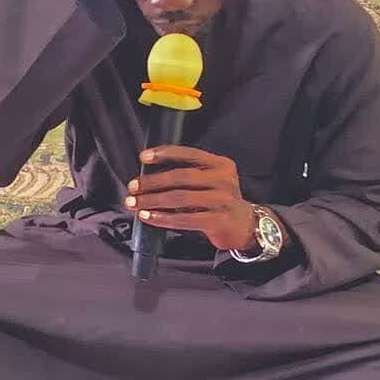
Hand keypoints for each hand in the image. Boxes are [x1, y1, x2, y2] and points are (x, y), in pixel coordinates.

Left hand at [125, 146, 257, 250]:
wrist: (246, 225)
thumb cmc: (221, 201)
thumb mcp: (212, 180)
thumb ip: (190, 174)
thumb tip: (151, 176)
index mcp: (220, 164)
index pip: (188, 153)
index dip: (164, 154)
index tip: (143, 157)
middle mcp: (223, 179)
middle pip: (180, 177)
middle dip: (152, 182)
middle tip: (133, 187)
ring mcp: (222, 200)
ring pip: (179, 198)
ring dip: (152, 200)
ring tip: (135, 203)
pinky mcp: (218, 221)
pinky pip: (184, 219)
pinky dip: (162, 218)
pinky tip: (149, 217)